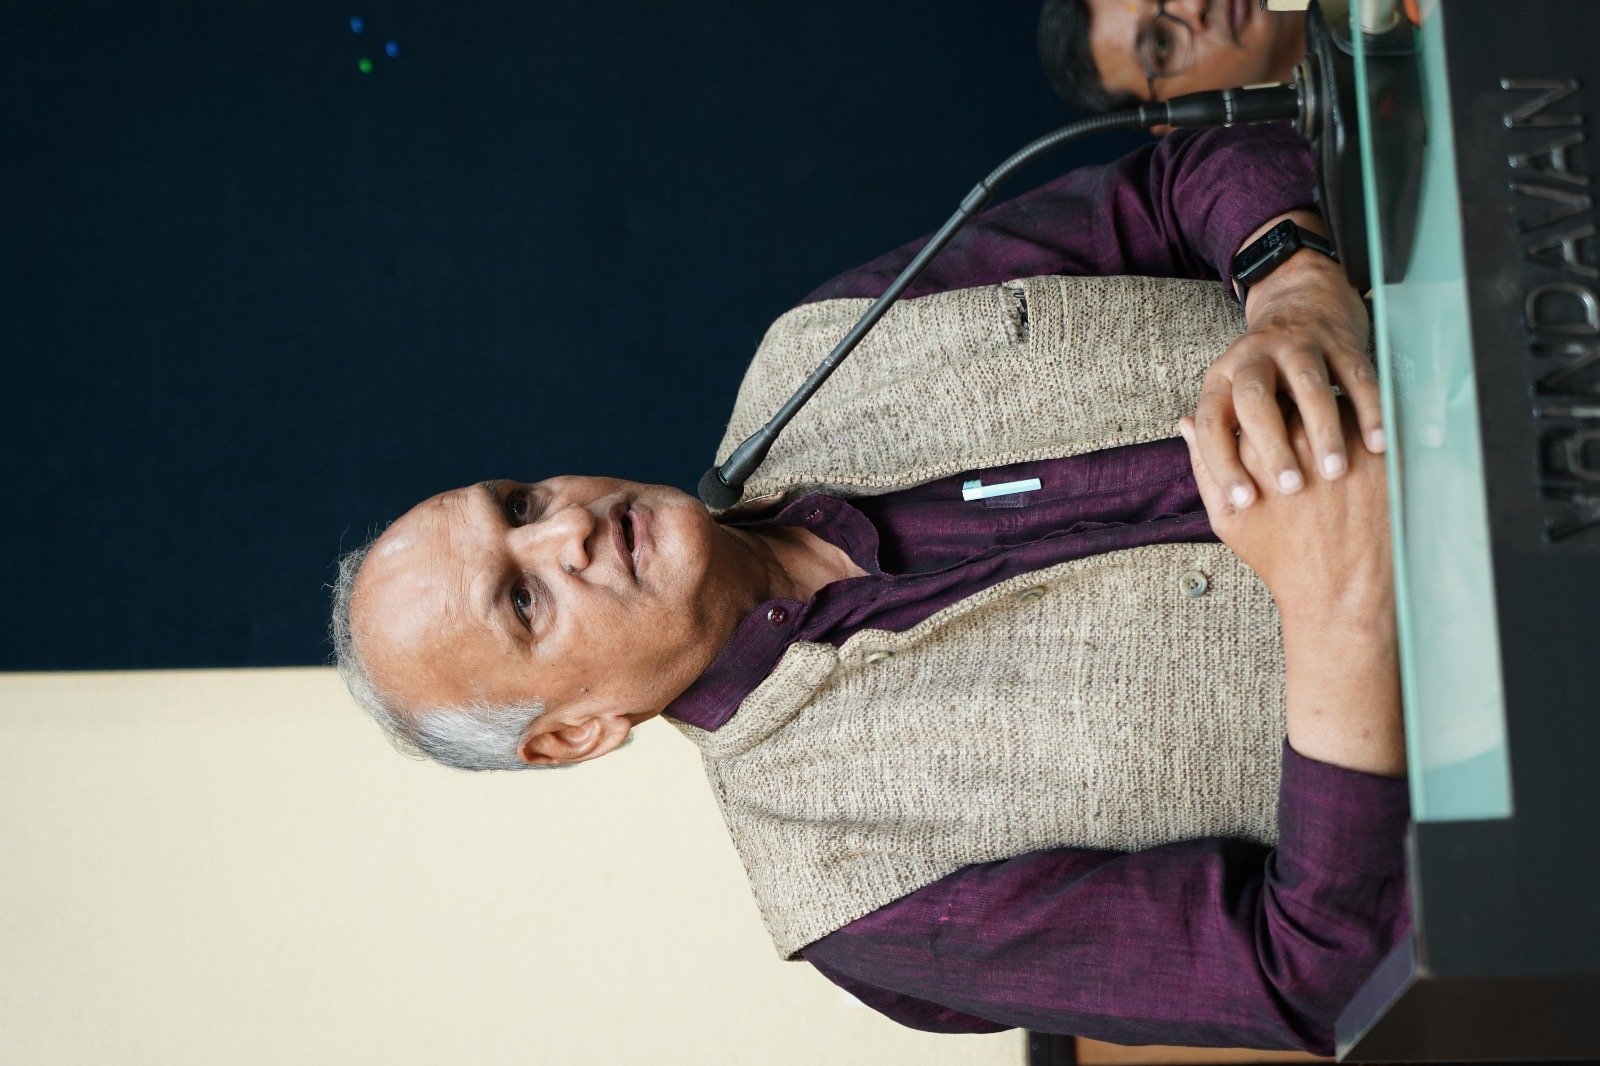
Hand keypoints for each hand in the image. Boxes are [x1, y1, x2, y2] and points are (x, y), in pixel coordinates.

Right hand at [1180, 400, 1390, 620]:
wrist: (1338, 593)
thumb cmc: (1281, 558)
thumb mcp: (1228, 518)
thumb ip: (1205, 465)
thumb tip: (1188, 421)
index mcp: (1256, 451)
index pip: (1259, 403)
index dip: (1267, 414)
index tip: (1274, 430)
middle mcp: (1299, 441)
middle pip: (1297, 400)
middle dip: (1300, 412)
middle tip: (1306, 438)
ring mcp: (1343, 446)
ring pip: (1337, 407)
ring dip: (1335, 419)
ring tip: (1334, 450)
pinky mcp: (1380, 455)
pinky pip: (1372, 424)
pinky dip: (1366, 434)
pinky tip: (1361, 461)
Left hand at [1196, 212, 1383, 509]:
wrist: (1301, 305)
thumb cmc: (1263, 380)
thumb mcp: (1229, 400)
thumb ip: (1214, 435)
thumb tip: (1206, 469)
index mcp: (1222, 379)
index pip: (1213, 422)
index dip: (1223, 463)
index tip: (1244, 501)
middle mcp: (1254, 359)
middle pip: (1256, 400)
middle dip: (1272, 444)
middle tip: (1290, 487)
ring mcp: (1297, 347)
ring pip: (1308, 385)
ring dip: (1323, 429)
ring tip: (1334, 472)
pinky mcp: (1339, 343)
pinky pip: (1356, 376)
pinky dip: (1369, 410)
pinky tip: (1378, 444)